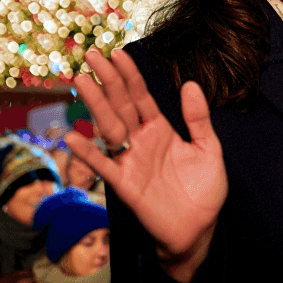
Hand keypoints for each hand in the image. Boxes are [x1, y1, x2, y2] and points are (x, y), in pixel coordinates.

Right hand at [65, 49, 226, 282]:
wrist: (199, 229)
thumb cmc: (204, 190)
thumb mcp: (208, 149)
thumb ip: (198, 119)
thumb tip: (190, 84)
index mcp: (160, 129)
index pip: (141, 96)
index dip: (130, 75)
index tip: (118, 52)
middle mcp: (141, 141)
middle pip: (121, 105)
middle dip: (107, 80)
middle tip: (92, 55)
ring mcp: (131, 161)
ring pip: (109, 127)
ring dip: (96, 105)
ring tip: (83, 81)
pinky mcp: (126, 185)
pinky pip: (105, 166)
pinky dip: (89, 153)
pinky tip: (74, 137)